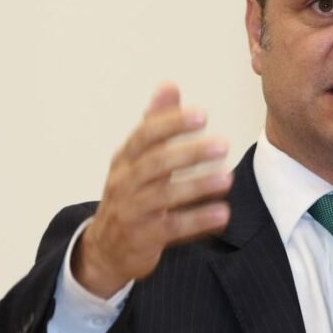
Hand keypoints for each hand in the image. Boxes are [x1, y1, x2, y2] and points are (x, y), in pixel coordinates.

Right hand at [73, 83, 232, 297]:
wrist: (105, 247)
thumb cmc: (129, 193)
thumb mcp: (137, 158)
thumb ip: (156, 123)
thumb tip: (169, 85)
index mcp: (125, 158)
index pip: (145, 135)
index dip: (172, 123)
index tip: (202, 114)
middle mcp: (124, 182)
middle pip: (155, 164)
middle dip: (189, 153)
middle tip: (223, 145)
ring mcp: (131, 211)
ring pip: (163, 196)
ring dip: (197, 186)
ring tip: (228, 178)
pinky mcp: (143, 238)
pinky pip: (171, 228)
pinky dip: (197, 220)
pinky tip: (223, 213)